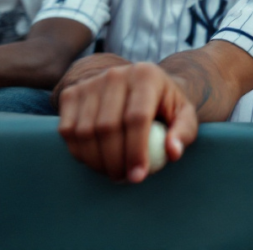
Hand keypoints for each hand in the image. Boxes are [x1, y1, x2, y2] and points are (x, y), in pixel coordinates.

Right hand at [57, 62, 197, 181]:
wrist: (143, 87)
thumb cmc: (167, 106)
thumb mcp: (185, 115)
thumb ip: (184, 132)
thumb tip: (172, 152)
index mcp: (146, 75)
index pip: (136, 117)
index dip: (136, 151)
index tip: (138, 177)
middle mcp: (115, 74)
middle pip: (107, 126)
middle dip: (115, 161)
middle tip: (124, 179)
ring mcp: (90, 82)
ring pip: (84, 131)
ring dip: (96, 161)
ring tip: (113, 172)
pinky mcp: (71, 93)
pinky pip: (67, 131)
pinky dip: (80, 153)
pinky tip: (97, 160)